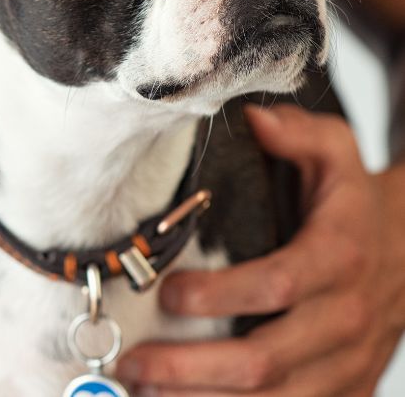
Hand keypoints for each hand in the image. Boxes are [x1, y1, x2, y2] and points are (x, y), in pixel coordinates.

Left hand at [116, 104, 404, 395]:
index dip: (219, 295)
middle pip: (266, 359)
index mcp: (338, 257)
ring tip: (146, 393)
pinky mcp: (346, 389)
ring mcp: (347, 362)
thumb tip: (253, 119)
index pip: (276, 285)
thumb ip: (296, 132)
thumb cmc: (353, 200)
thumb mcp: (335, 151)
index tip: (167, 293)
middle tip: (134, 362)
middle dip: (193, 368)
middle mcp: (344, 318)